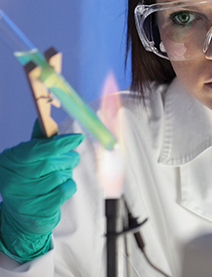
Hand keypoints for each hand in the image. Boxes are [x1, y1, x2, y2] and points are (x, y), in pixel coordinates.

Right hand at [0, 123, 82, 262]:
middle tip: (70, 160)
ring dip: (67, 174)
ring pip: (60, 177)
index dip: (60, 142)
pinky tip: (61, 188)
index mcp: (10, 161)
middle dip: (67, 159)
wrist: (21, 217)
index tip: (78, 138)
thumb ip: (39, 141)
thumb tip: (42, 119)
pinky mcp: (37, 211)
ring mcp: (23, 197)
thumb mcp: (28, 159)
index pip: (38, 149)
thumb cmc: (28, 180)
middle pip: (51, 163)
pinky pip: (64, 191)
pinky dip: (69, 186)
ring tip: (60, 177)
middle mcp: (12, 180)